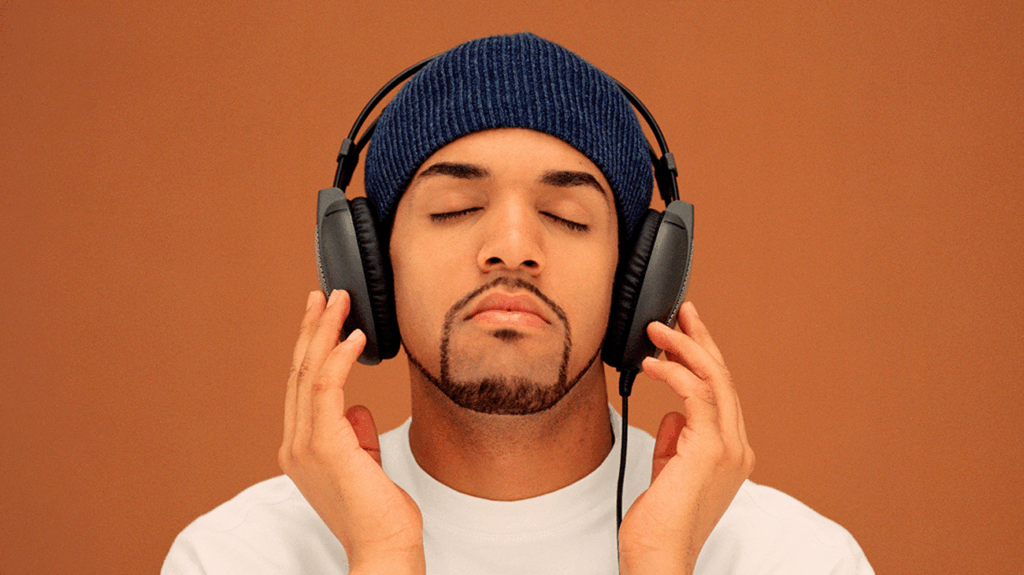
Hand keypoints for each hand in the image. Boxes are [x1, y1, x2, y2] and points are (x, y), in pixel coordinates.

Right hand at [278, 290, 424, 574]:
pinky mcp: (325, 445)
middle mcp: (295, 443)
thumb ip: (355, 435)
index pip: (302, 386)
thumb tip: (358, 409)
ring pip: (309, 373)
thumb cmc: (379, 511)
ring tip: (340, 301)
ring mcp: (305, 445)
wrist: (382, 547)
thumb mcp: (363, 464)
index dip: (312, 347)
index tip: (324, 316)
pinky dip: (340, 357)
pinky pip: (327, 389)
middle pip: (299, 372)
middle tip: (325, 295)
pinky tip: (355, 336)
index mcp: (301, 447)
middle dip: (313, 328)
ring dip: (325, 332)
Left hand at [618, 302, 754, 574]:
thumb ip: (677, 443)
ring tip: (657, 328)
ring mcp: (728, 448)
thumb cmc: (659, 523)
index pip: (720, 391)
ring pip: (714, 379)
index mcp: (731, 451)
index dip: (703, 356)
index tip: (683, 331)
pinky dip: (674, 372)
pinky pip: (696, 395)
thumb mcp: (670, 473)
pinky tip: (653, 363)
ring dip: (684, 348)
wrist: (660, 556)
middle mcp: (736, 447)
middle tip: (681, 311)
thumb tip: (674, 416)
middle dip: (700, 339)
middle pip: (723, 377)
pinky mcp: (710, 450)